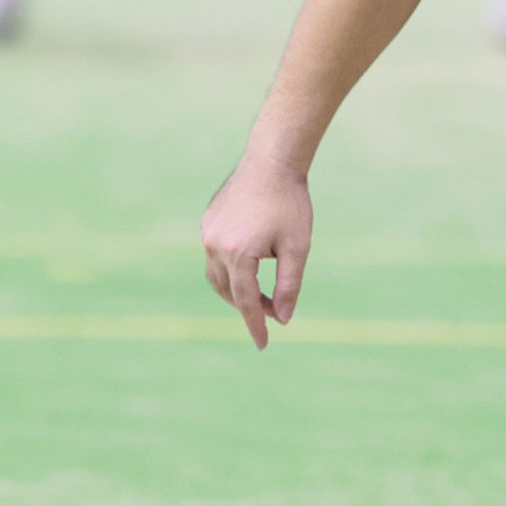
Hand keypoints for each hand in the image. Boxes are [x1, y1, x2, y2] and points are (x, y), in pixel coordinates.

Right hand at [201, 160, 311, 348]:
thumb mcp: (298, 248)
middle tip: (274, 312)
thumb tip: (282, 318)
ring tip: (261, 294)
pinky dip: (229, 269)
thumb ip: (289, 286)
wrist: (271, 161)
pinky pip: (213, 256)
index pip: (245, 301)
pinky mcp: (207, 222)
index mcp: (238, 253)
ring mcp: (207, 233)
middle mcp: (215, 245)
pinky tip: (249, 266)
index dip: (255, 325)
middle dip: (249, 306)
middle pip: (229, 291)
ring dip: (236, 290)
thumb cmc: (290, 203)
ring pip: (217, 276)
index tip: (264, 345)